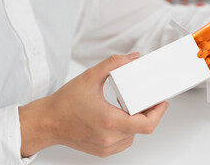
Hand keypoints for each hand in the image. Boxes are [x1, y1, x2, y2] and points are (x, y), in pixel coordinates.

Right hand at [19, 53, 168, 157]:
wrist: (47, 122)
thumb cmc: (64, 104)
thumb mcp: (90, 77)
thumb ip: (113, 64)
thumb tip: (132, 58)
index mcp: (108, 121)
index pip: (146, 124)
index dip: (158, 112)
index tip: (161, 102)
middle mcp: (109, 138)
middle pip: (142, 129)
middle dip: (148, 113)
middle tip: (147, 100)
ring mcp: (106, 147)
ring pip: (134, 135)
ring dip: (137, 122)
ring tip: (132, 107)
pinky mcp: (103, 151)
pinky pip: (124, 142)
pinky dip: (127, 130)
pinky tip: (120, 118)